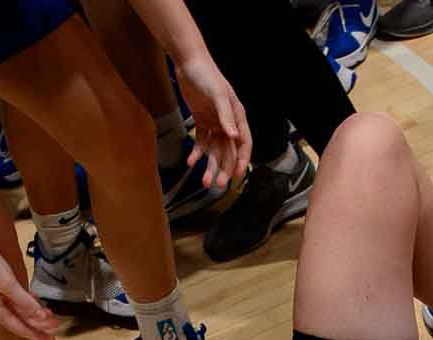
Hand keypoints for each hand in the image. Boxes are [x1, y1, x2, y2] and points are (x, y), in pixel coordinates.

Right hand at [0, 238, 60, 339]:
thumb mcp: (9, 284)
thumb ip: (25, 302)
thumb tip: (39, 316)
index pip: (21, 328)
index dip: (38, 334)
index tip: (51, 338)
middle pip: (19, 322)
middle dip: (38, 324)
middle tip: (55, 325)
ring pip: (16, 313)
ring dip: (32, 314)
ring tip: (48, 314)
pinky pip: (11, 304)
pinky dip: (24, 304)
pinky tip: (34, 302)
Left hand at [172, 56, 251, 191]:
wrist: (188, 63)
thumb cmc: (206, 75)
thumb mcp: (218, 94)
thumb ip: (226, 116)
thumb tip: (234, 136)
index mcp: (237, 116)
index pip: (244, 143)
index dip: (241, 160)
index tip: (237, 175)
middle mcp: (228, 122)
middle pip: (229, 151)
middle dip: (224, 168)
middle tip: (219, 184)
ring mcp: (215, 123)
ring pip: (215, 150)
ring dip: (210, 166)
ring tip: (205, 181)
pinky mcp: (201, 121)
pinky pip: (201, 142)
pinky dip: (196, 153)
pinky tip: (191, 162)